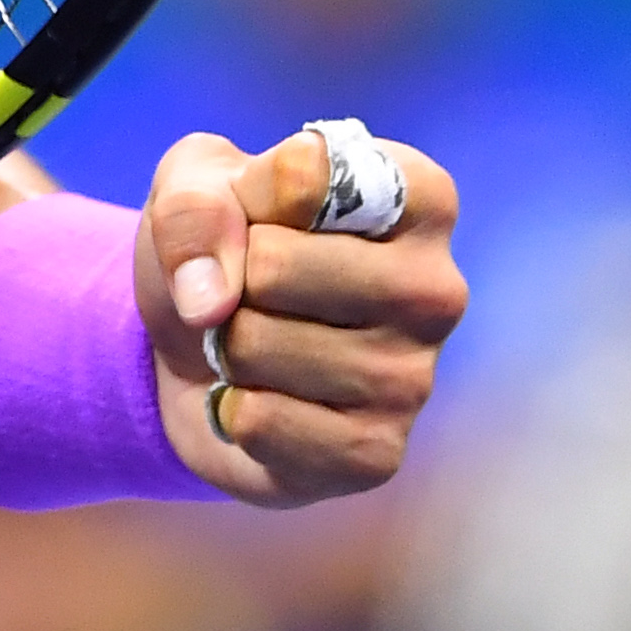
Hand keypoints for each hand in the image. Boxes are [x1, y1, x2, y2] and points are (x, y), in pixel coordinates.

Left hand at [140, 127, 463, 503]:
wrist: (203, 351)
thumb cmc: (225, 244)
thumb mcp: (192, 185)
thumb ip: (193, 205)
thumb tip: (209, 298)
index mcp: (419, 199)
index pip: (305, 176)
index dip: (247, 195)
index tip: (262, 214)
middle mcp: (437, 288)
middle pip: (273, 266)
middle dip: (229, 280)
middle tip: (250, 292)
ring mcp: (414, 379)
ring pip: (255, 345)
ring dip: (226, 347)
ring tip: (256, 345)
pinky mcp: (378, 454)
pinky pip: (259, 423)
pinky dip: (232, 411)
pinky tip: (264, 399)